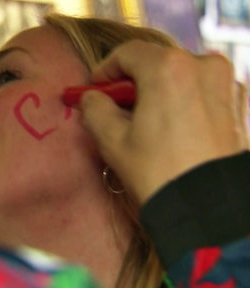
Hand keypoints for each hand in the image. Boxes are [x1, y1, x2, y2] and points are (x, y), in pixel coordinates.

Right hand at [75, 40, 248, 203]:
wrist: (208, 209)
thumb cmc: (157, 172)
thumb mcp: (112, 140)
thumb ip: (95, 109)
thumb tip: (90, 98)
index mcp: (169, 68)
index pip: (128, 53)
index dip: (105, 69)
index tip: (95, 87)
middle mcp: (203, 66)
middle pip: (156, 62)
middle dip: (132, 81)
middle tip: (115, 105)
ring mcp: (225, 84)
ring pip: (181, 76)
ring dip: (158, 90)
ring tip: (144, 119)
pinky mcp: (238, 104)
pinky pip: (202, 90)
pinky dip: (183, 100)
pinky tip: (171, 125)